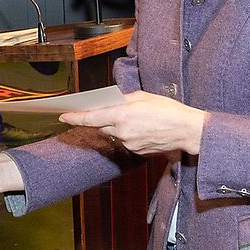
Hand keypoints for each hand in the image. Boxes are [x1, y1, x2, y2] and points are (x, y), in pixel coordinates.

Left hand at [58, 90, 206, 154]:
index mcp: (121, 115)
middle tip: (101, 110)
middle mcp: (122, 132)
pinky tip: (141, 127)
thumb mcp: (142, 97)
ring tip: (134, 117)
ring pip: (113, 133)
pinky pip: (125, 140)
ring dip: (117, 125)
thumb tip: (110, 102)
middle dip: (99, 119)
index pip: (90, 118)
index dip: (73, 117)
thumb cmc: (168, 110)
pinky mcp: (136, 152)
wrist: (187, 131)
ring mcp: (129, 144)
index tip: (62, 116)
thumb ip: (122, 100)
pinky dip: (127, 133)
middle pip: (100, 126)